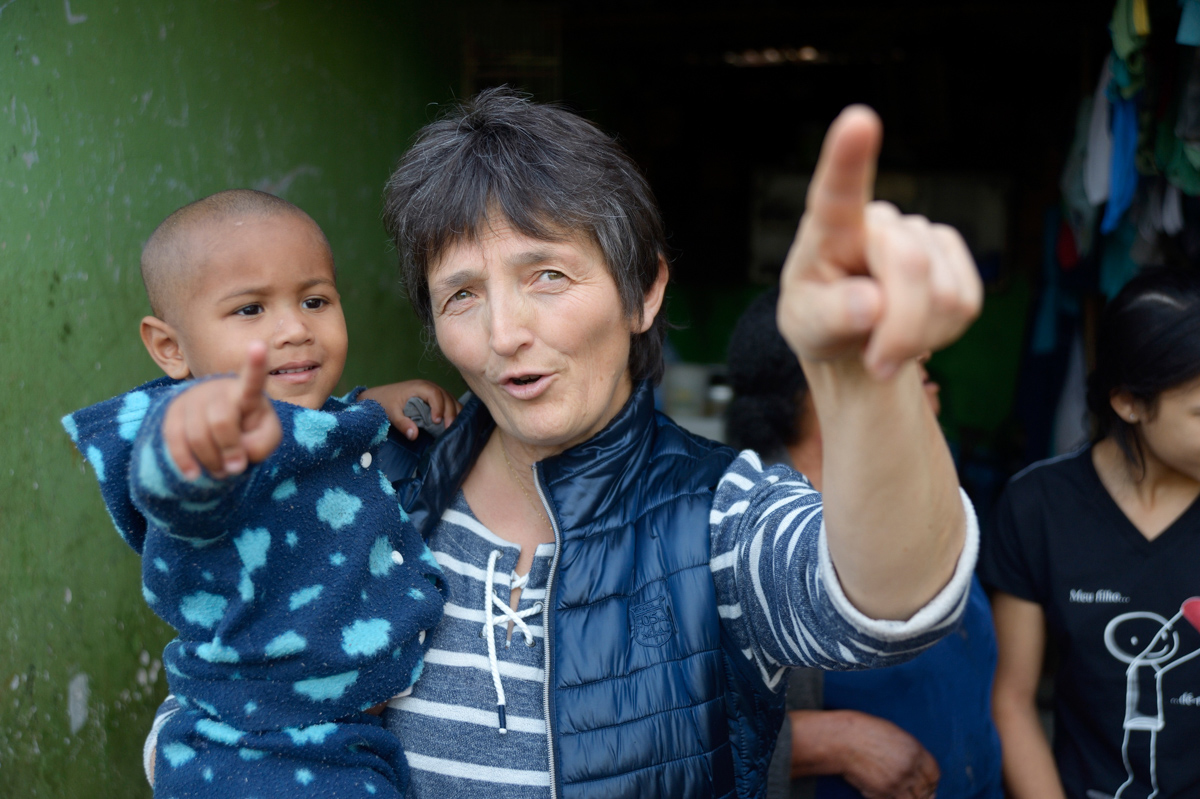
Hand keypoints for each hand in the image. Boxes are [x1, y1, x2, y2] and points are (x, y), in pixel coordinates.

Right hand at [162, 341, 281, 478]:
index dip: (255, 364)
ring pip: (197, 435)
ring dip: (210, 462)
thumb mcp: (267, 437)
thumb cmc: (250, 430)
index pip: (252, 380)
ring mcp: (193, 399)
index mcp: (248, 393)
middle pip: (221, 421)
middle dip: (229, 450)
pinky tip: (193, 474)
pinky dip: (185, 462)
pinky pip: (173, 439)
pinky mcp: (173, 412)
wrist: (219, 427)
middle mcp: (218, 390)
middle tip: (236, 467)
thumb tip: (235, 459)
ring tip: (221, 470)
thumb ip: (262, 445)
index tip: (258, 345)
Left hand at [360, 380, 461, 439]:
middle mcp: (429, 386)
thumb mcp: (391, 413)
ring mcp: (434, 391)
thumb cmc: (385, 402)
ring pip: (451, 399)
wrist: (380, 396)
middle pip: (446, 397)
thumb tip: (414, 435)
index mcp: (419, 387)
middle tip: (449, 429)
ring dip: (455, 413)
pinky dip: (454, 412)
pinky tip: (455, 424)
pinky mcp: (435, 398)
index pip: (435, 394)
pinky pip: (449, 403)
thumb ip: (402, 423)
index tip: (436, 422)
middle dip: (451, 412)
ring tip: (455, 428)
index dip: (439, 407)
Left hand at [777, 105, 980, 378]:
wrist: (854, 336)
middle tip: (876, 361)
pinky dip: (940, 335)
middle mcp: (879, 220)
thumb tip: (870, 304)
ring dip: (917, 337)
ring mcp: (922, 233)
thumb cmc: (819, 321)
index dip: (849, 157)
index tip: (859, 119)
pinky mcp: (954, 257)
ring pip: (945, 294)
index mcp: (829, 228)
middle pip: (910, 266)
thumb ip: (831, 316)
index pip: (837, 190)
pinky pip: (966, 305)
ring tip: (885, 343)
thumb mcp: (807, 326)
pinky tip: (915, 333)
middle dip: (899, 329)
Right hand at [792, 709, 938, 798]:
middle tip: (915, 793)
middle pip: (926, 790)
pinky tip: (886, 793)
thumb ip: (910, 753)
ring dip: (908, 798)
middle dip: (923, 793)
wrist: (842, 739)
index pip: (934, 774)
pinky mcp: (882, 793)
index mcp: (915, 751)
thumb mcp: (895, 736)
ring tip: (898, 792)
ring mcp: (896, 782)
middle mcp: (909, 768)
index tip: (928, 785)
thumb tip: (918, 773)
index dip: (932, 782)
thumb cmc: (864, 732)